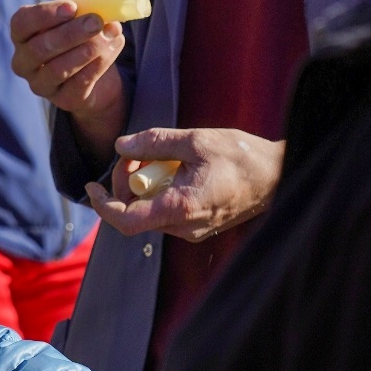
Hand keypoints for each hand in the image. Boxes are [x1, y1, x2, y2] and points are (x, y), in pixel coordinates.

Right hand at [10, 0, 128, 157]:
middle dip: (70, 33)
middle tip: (97, 22)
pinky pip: (78, 84)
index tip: (72, 7)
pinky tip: (112, 50)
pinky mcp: (62, 100)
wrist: (99, 72)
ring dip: (87, 50)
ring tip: (110, 36)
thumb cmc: (83, 35)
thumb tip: (98, 4)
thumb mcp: (86, 13)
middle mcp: (24, 62)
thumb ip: (90, 2)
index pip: (22, 23)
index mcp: (22, 35)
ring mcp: (41, 84)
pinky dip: (98, 65)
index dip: (45, 15)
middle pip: (39, 48)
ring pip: (58, 69)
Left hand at [86, 127, 284, 241]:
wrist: (278, 176)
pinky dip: (160, 190)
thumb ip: (154, 142)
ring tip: (160, 157)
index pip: (125, 221)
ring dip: (144, 185)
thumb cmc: (242, 157)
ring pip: (149, 211)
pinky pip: (166, 211)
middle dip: (127, 182)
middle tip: (136, 153)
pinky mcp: (199, 226)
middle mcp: (183, 227)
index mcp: (179, 208)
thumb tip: (121, 146)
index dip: (102, 205)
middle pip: (135, 212)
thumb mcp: (195, 140)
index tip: (92, 185)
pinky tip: (175, 169)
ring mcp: (192, 230)